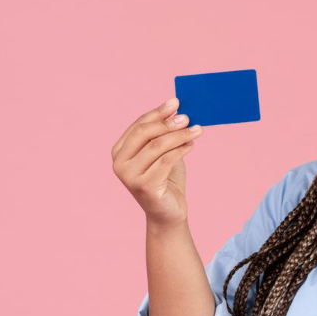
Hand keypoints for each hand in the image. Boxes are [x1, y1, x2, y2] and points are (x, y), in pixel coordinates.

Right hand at [110, 96, 204, 228]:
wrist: (168, 213)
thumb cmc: (166, 180)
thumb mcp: (163, 152)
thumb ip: (164, 133)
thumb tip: (176, 108)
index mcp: (119, 151)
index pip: (138, 125)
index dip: (157, 112)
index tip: (176, 102)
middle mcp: (119, 163)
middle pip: (145, 133)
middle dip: (168, 122)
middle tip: (187, 117)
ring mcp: (130, 177)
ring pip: (157, 146)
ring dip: (179, 135)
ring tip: (197, 130)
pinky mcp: (145, 187)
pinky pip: (166, 161)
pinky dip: (181, 149)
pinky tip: (192, 144)